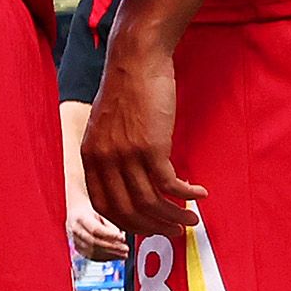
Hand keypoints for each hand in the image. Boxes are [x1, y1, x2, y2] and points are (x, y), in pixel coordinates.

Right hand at [69, 195, 128, 261]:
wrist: (76, 216)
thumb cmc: (91, 215)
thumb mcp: (101, 216)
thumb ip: (110, 226)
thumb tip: (120, 239)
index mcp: (80, 218)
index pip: (96, 230)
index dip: (110, 236)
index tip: (123, 238)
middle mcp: (75, 230)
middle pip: (94, 242)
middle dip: (112, 247)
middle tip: (126, 249)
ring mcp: (75, 241)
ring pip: (92, 252)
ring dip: (110, 255)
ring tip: (123, 255)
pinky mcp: (78, 249)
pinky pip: (91, 257)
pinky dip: (105, 258)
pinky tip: (115, 257)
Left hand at [81, 38, 207, 243]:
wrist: (136, 59)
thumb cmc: (128, 90)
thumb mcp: (107, 127)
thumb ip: (112, 154)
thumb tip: (130, 181)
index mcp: (90, 156)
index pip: (103, 205)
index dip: (126, 222)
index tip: (146, 227)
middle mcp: (104, 160)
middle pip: (127, 211)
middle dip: (153, 227)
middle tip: (174, 231)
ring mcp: (126, 155)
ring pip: (150, 203)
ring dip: (174, 216)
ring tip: (191, 219)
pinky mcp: (151, 147)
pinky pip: (170, 185)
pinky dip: (186, 194)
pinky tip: (200, 194)